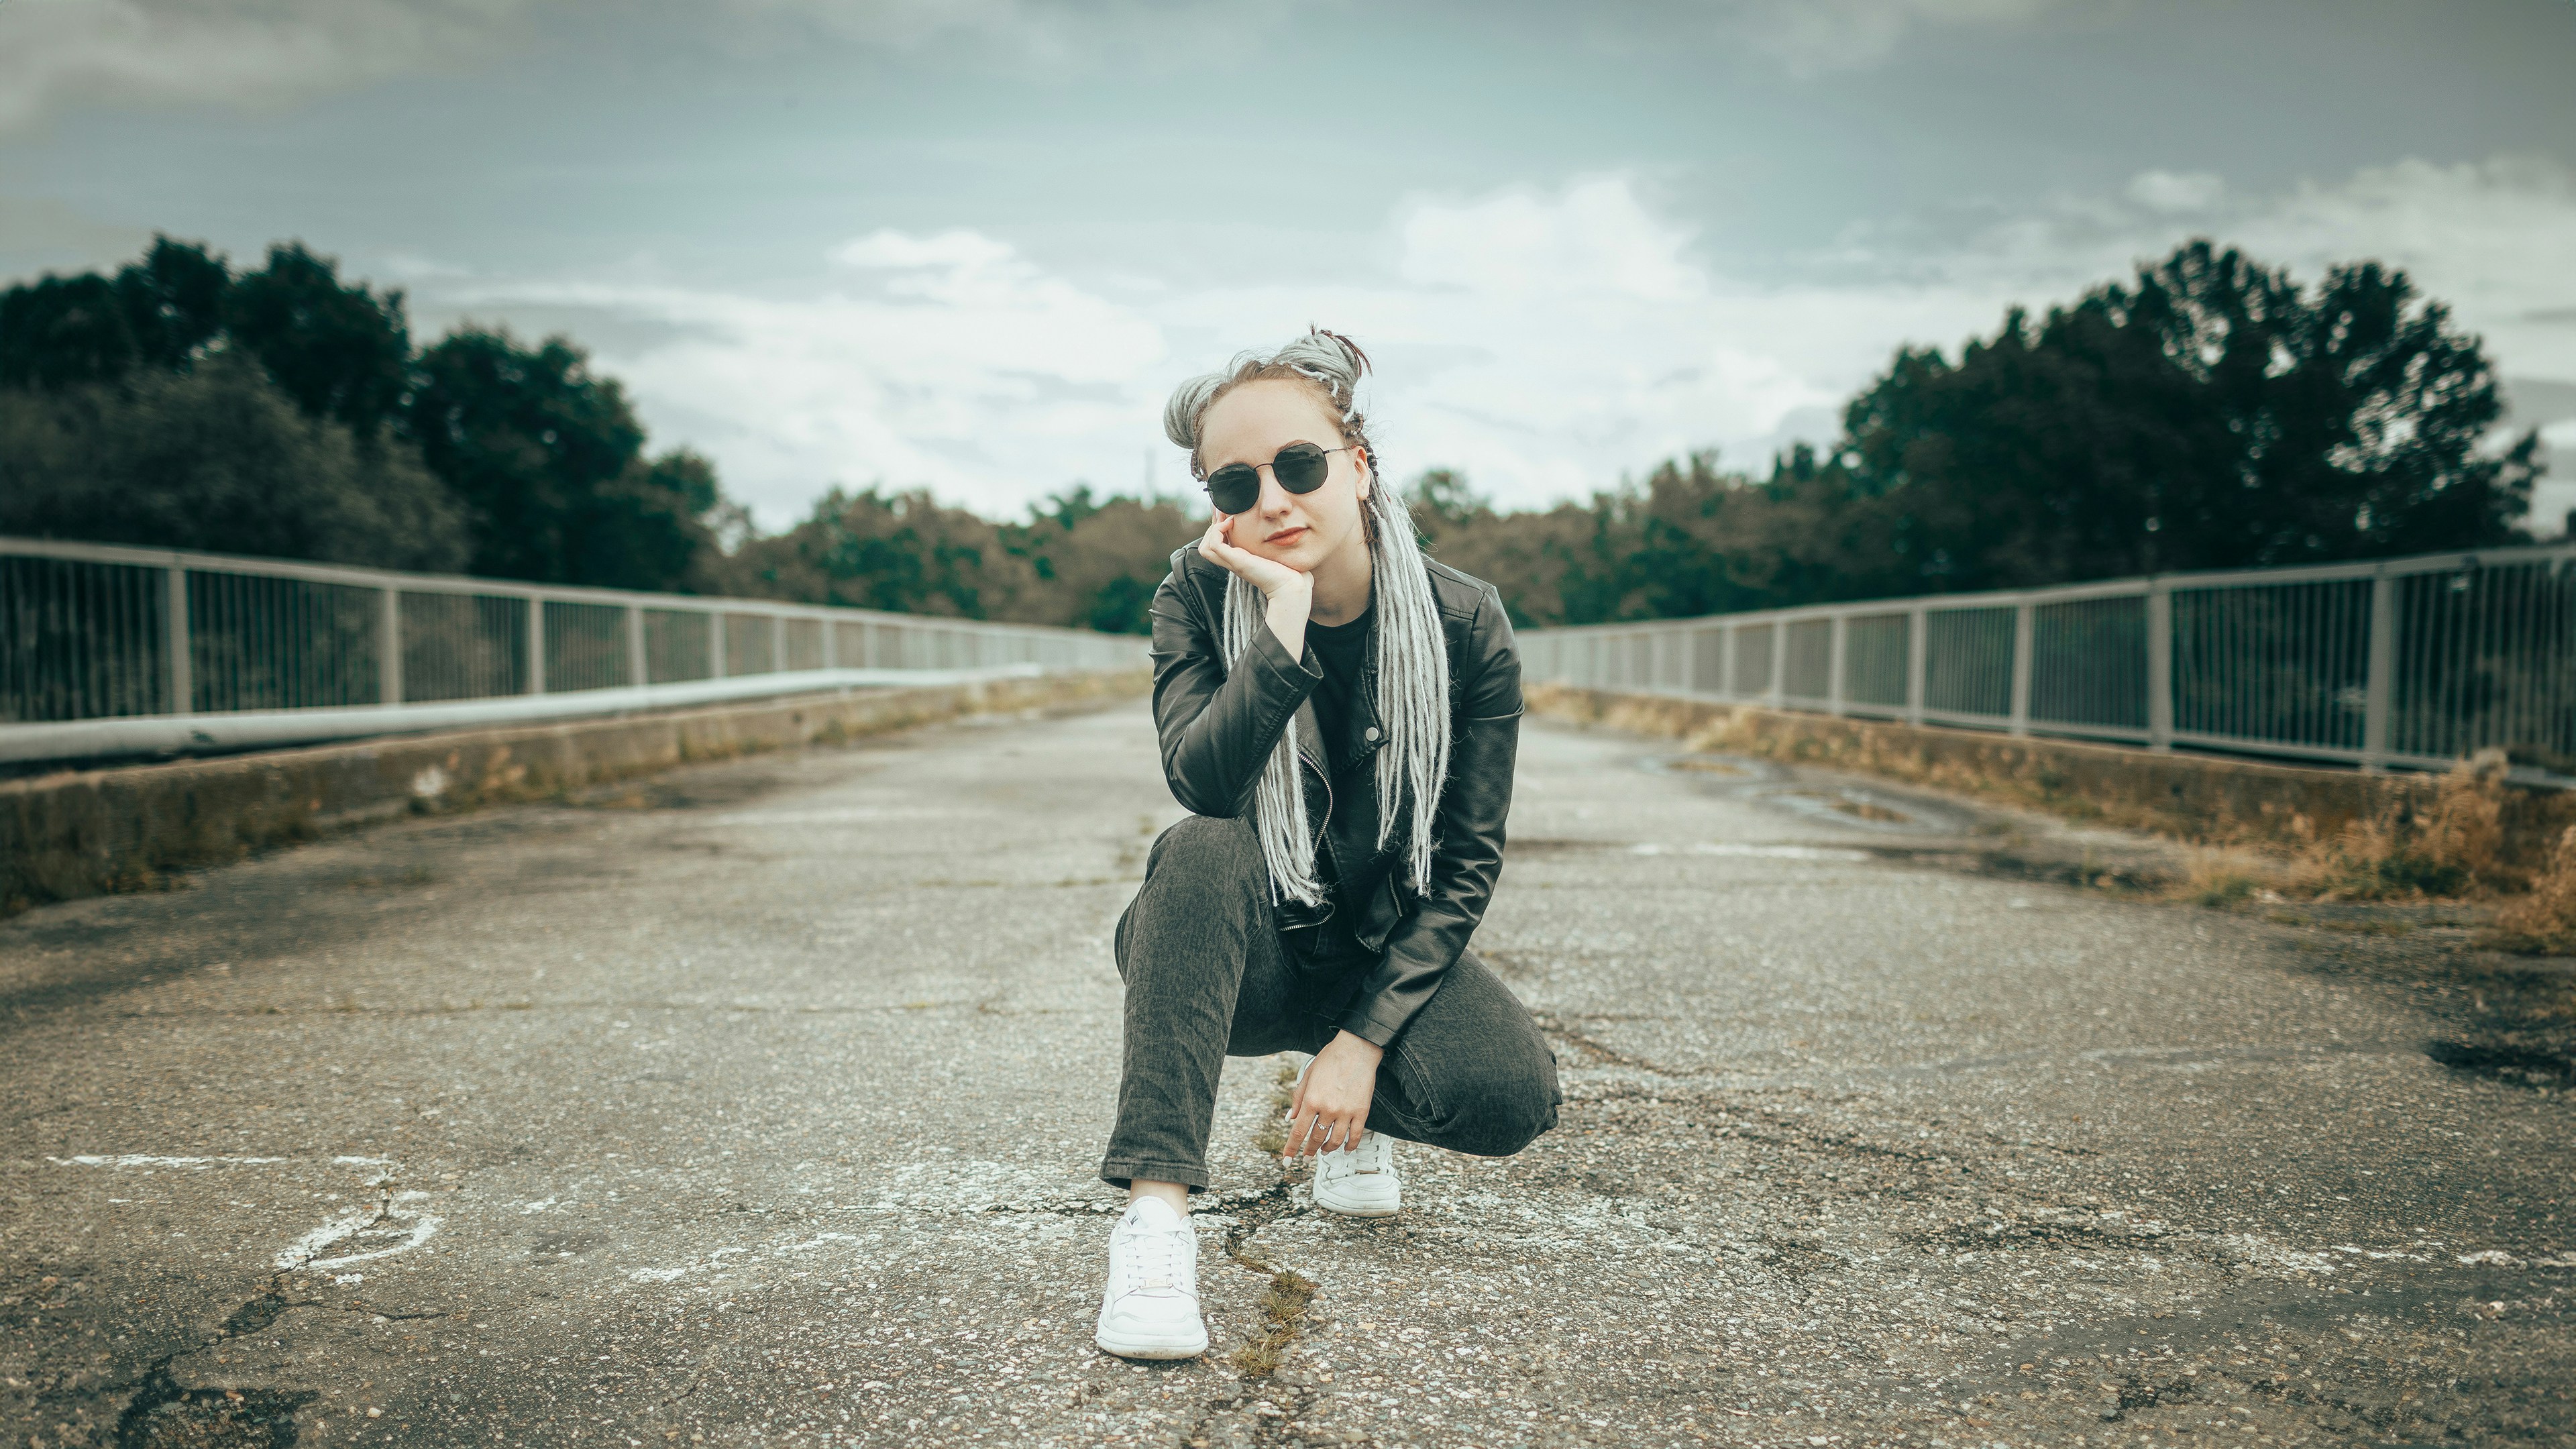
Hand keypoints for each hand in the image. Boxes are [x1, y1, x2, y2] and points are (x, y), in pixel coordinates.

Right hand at [1198, 510, 1311, 655]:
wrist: (1292, 586)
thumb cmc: (1291, 571)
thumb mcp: (1279, 552)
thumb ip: (1276, 542)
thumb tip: (1286, 528)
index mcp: (1242, 560)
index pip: (1218, 544)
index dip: (1220, 528)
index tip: (1231, 514)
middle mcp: (1234, 562)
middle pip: (1207, 546)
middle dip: (1214, 526)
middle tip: (1227, 514)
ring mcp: (1233, 562)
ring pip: (1205, 547)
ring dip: (1213, 529)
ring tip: (1228, 520)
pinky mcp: (1237, 561)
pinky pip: (1213, 545)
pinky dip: (1217, 531)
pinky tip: (1231, 523)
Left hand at [1282, 1031, 1382, 1159]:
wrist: (1356, 1049)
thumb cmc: (1330, 1059)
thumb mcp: (1307, 1076)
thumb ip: (1298, 1099)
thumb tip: (1290, 1118)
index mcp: (1311, 1100)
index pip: (1298, 1131)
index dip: (1291, 1148)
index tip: (1287, 1160)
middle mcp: (1328, 1109)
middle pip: (1316, 1139)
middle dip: (1309, 1152)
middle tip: (1306, 1158)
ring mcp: (1346, 1112)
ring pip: (1335, 1140)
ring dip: (1328, 1149)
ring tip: (1324, 1151)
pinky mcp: (1361, 1112)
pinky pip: (1355, 1135)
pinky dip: (1350, 1146)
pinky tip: (1346, 1149)